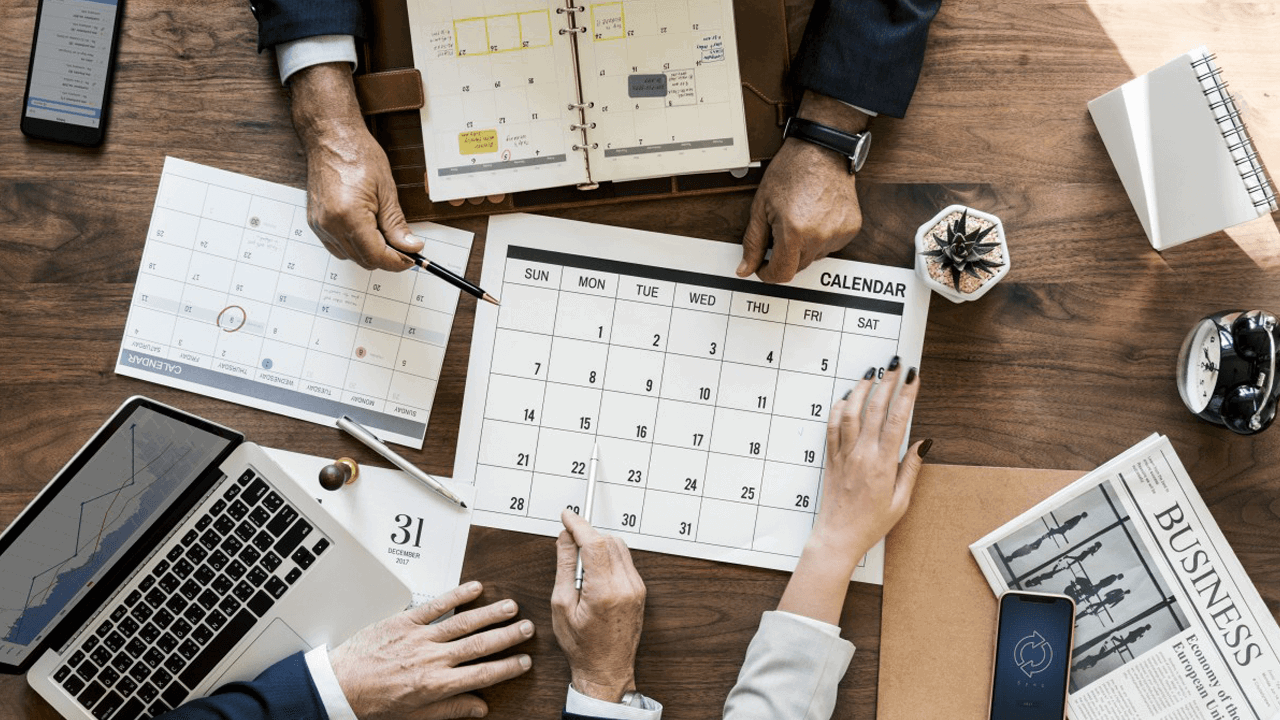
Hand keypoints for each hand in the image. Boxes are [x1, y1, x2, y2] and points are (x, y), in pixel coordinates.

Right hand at [289, 62, 421, 271]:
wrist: (331, 138)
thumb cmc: (357, 154)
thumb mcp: (386, 190)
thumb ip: (397, 224)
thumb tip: (410, 247)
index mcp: (349, 216)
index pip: (376, 256)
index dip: (398, 262)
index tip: (411, 258)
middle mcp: (330, 224)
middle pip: (363, 260)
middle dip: (386, 257)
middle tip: (403, 245)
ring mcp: (320, 225)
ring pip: (350, 257)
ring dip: (369, 252)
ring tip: (384, 233)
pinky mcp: (316, 223)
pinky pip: (337, 247)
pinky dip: (354, 246)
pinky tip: (366, 231)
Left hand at [329, 581, 533, 719]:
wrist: (339, 686)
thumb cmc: (373, 702)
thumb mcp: (414, 716)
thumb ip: (450, 710)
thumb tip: (479, 708)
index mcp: (436, 684)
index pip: (482, 674)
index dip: (507, 667)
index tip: (524, 661)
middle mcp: (432, 659)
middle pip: (479, 644)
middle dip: (508, 636)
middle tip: (528, 628)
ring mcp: (419, 638)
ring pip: (463, 623)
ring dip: (490, 614)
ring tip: (511, 607)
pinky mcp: (405, 622)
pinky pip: (436, 606)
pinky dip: (457, 595)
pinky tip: (474, 588)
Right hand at [551, 510, 645, 702]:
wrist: (607, 669)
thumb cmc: (581, 645)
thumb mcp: (562, 605)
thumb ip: (565, 566)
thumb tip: (565, 538)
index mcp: (605, 590)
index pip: (594, 542)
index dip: (579, 524)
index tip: (567, 516)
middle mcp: (626, 586)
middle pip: (609, 540)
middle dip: (588, 535)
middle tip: (568, 545)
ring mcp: (636, 588)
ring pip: (619, 547)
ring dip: (599, 545)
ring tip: (580, 567)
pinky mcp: (640, 590)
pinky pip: (625, 560)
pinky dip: (608, 557)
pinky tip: (594, 573)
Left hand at [737, 91, 869, 283]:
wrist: (821, 150)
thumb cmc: (791, 171)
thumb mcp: (761, 206)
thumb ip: (753, 242)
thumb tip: (745, 268)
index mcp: (794, 231)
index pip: (782, 274)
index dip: (768, 273)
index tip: (763, 267)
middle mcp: (819, 236)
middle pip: (798, 267)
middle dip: (784, 256)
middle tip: (779, 231)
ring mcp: (838, 233)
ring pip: (814, 257)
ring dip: (803, 247)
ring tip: (799, 219)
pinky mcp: (851, 228)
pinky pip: (831, 246)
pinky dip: (821, 238)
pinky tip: (815, 217)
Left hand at [814, 359, 926, 563]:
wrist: (838, 536)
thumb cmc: (871, 524)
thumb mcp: (901, 501)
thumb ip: (911, 469)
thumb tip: (924, 443)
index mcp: (883, 465)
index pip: (897, 420)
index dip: (906, 395)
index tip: (913, 378)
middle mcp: (861, 455)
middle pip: (874, 409)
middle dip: (886, 383)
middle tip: (895, 364)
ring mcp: (844, 454)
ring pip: (850, 412)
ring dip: (861, 389)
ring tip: (871, 373)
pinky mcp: (831, 458)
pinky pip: (833, 427)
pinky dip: (839, 409)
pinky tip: (845, 398)